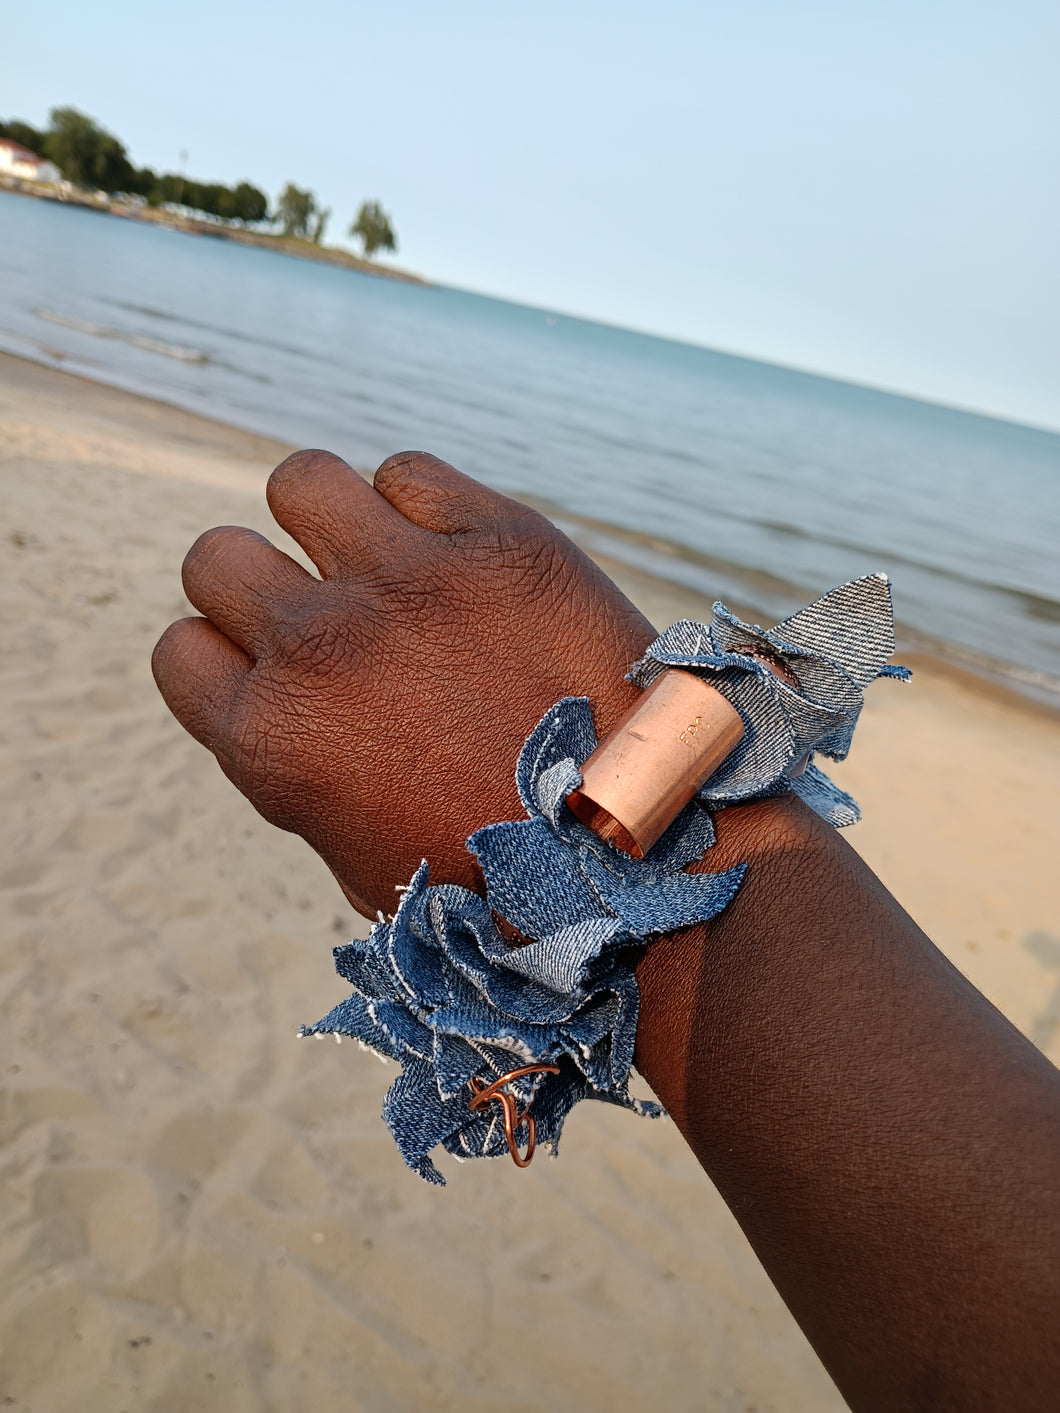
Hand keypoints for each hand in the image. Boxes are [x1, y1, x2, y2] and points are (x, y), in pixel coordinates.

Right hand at [152, 450, 653, 916]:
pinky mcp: (499, 539)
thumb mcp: (357, 849)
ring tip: (384, 563)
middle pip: (217, 556)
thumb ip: (297, 761)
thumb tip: (281, 694)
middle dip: (261, 584)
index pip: (180, 648)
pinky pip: (408, 472)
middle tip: (327, 616)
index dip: (227, 660)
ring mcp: (407, 583)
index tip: (276, 672)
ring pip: (299, 482)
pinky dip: (421, 505)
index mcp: (271, 741)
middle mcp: (320, 648)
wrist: (644, 856)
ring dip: (329, 521)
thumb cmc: (501, 880)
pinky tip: (459, 555)